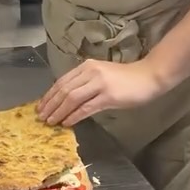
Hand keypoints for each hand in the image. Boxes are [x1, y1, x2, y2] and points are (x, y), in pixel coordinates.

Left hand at [38, 59, 162, 127]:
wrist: (149, 76)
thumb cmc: (126, 78)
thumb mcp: (102, 75)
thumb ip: (85, 82)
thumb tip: (67, 99)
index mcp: (87, 66)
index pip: (62, 81)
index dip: (49, 95)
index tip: (41, 106)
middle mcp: (90, 72)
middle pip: (64, 90)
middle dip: (50, 105)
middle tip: (41, 117)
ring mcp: (99, 84)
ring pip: (72, 99)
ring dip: (59, 112)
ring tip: (51, 122)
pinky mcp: (108, 96)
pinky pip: (86, 108)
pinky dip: (74, 116)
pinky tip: (67, 123)